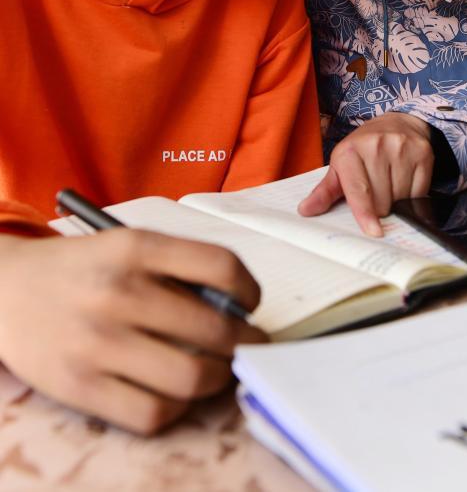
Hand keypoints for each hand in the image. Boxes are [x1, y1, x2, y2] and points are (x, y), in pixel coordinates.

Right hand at [0, 230, 265, 434]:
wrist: (5, 290)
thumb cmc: (80, 268)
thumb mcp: (126, 244)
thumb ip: (178, 266)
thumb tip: (236, 307)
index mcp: (136, 247)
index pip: (222, 265)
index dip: (251, 290)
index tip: (251, 304)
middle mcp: (119, 292)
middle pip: (216, 329)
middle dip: (243, 343)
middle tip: (244, 346)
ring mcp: (98, 342)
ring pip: (191, 377)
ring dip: (217, 379)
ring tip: (216, 371)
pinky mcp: (80, 386)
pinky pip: (152, 413)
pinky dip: (176, 408)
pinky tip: (174, 393)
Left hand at [299, 113, 433, 235]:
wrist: (396, 123)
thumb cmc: (363, 149)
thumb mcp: (341, 165)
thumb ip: (325, 191)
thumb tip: (305, 211)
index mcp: (350, 151)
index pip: (359, 190)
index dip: (365, 213)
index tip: (373, 231)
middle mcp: (376, 146)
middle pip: (382, 201)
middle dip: (379, 207)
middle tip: (376, 191)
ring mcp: (402, 148)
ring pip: (401, 198)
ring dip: (396, 200)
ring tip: (390, 182)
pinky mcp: (423, 153)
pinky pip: (419, 191)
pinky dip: (412, 194)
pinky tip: (405, 180)